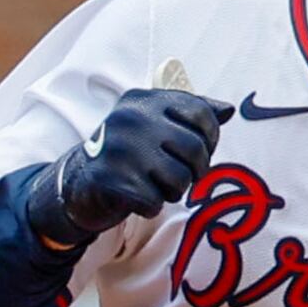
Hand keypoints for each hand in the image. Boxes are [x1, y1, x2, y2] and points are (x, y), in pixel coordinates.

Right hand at [25, 88, 232, 242]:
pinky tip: (138, 198)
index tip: (203, 149)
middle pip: (194, 150)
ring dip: (174, 191)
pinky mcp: (109, 179)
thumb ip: (191, 114)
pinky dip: (151, 206)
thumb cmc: (129, 152)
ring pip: (179, 179)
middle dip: (196, 170)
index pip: (201, 113)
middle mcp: (131, 118)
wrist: (78, 181)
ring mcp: (119, 148)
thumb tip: (229, 110)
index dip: (211, 137)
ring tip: (157, 186)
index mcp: (145, 100)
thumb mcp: (156, 123)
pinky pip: (154, 202)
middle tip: (184, 176)